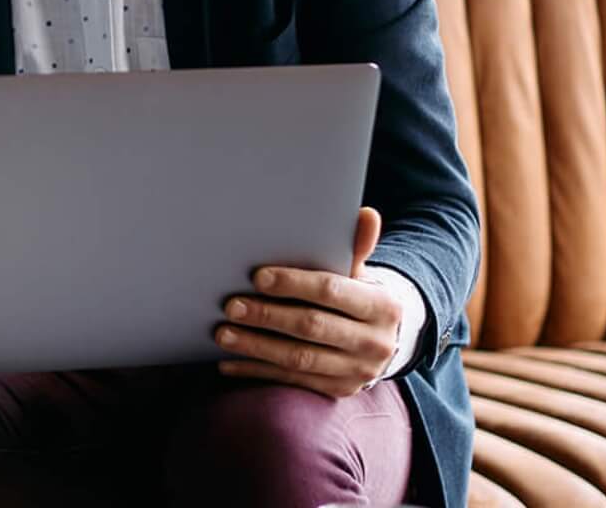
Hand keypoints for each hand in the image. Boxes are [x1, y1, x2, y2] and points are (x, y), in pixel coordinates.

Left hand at [217, 207, 402, 398]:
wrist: (381, 340)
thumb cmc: (357, 297)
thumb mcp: (360, 274)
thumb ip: (355, 247)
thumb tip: (365, 214)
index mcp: (382, 305)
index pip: (331, 290)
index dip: (293, 283)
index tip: (257, 277)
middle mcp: (375, 342)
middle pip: (312, 326)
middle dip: (268, 315)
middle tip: (231, 306)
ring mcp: (358, 371)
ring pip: (299, 358)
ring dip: (256, 346)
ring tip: (223, 334)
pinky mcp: (339, 391)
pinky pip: (293, 381)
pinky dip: (258, 371)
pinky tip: (229, 362)